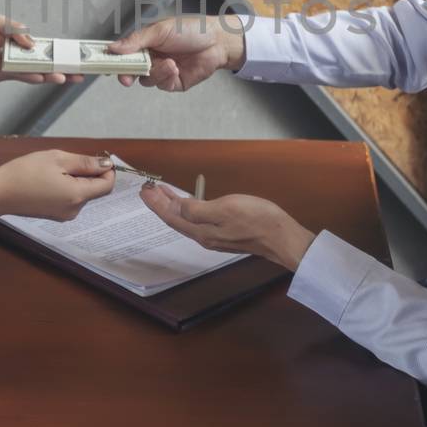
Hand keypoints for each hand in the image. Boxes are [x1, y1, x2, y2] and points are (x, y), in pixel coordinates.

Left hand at [0, 15, 85, 97]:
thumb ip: (17, 31)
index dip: (60, 53)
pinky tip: (45, 78)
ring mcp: (11, 66)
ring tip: (67, 78)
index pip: (45, 49)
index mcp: (20, 42)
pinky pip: (20, 75)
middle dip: (63, 69)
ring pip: (36, 73)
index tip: (77, 56)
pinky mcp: (1, 74)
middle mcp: (19, 56)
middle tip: (81, 73)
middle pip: (45, 64)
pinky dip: (32, 76)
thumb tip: (33, 43)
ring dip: (52, 76)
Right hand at [0, 150, 114, 230]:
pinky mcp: (54, 215)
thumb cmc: (25, 172)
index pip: (107, 185)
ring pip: (82, 193)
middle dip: (88, 173)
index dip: (106, 170)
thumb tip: (107, 165)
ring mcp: (64, 215)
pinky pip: (70, 199)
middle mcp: (74, 210)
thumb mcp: (57, 159)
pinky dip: (66, 187)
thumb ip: (85, 162)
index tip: (95, 156)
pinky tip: (48, 179)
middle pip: (95, 190)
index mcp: (77, 196)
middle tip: (66, 160)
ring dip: (76, 179)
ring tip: (53, 170)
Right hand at [107, 15, 246, 90]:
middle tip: (125, 77)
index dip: (112, 59)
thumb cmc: (191, 29)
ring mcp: (161, 71)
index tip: (103, 63)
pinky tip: (175, 68)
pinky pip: (161, 85)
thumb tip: (113, 47)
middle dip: (127, 74)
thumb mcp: (160, 30)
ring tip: (169, 63)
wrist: (218, 41)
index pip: (122, 53)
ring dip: (155, 73)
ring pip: (146, 80)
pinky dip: (166, 77)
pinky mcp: (173, 83)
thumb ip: (136, 40)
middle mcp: (151, 58)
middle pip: (130, 71)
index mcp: (144, 43)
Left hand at [139, 187, 315, 270]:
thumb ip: (197, 209)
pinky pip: (198, 221)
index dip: (156, 203)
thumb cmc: (257, 221)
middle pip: (176, 219)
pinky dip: (189, 209)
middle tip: (150, 189)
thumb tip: (178, 206)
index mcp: (202, 231)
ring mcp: (216, 237)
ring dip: (174, 206)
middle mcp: (205, 237)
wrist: (281, 238)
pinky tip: (191, 204)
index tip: (144, 190)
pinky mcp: (226, 234)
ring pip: (187, 220)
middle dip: (161, 203)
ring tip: (165, 193)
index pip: (171, 216)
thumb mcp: (224, 209)